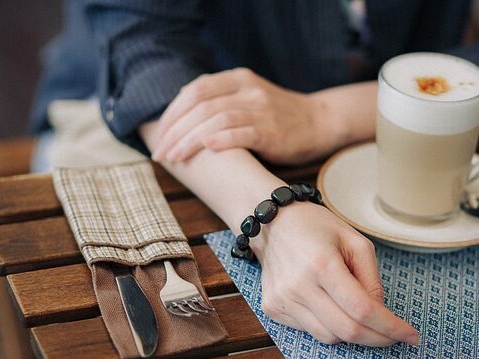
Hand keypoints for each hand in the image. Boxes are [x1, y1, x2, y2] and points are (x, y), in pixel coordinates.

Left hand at [151, 68, 337, 164]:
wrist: (319, 122)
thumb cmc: (277, 117)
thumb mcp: (248, 98)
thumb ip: (220, 101)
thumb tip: (180, 114)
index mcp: (237, 79)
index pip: (195, 90)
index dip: (173, 113)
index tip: (159, 135)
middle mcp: (248, 90)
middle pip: (201, 106)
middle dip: (175, 131)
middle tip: (161, 153)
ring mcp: (261, 109)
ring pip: (216, 120)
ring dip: (190, 140)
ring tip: (175, 158)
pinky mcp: (273, 131)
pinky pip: (243, 133)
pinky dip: (222, 140)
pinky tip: (207, 149)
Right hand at [250, 202, 419, 345]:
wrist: (272, 223)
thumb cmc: (316, 227)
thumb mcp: (355, 241)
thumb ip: (371, 279)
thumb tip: (379, 314)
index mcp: (322, 264)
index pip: (362, 309)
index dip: (390, 327)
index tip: (411, 336)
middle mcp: (298, 285)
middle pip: (347, 330)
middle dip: (378, 339)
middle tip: (394, 336)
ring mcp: (282, 299)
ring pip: (328, 337)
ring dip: (353, 333)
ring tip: (359, 314)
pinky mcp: (273, 307)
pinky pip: (310, 331)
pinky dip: (328, 325)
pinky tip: (330, 305)